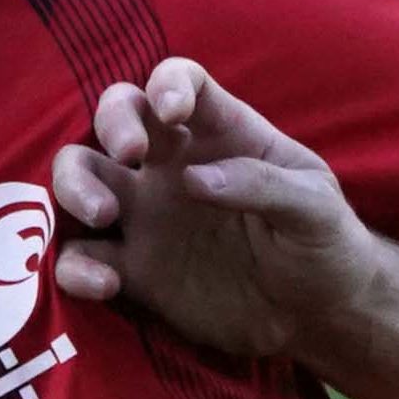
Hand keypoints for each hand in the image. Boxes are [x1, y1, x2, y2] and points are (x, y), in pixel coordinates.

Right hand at [49, 61, 381, 358]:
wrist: (317, 316)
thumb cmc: (323, 243)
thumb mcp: (313, 207)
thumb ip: (262, 185)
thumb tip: (195, 179)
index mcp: (221, 133)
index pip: (182, 82)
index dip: (168, 83)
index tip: (172, 112)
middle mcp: (173, 164)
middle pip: (117, 115)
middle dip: (112, 123)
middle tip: (129, 155)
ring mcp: (147, 215)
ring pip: (81, 175)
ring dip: (74, 184)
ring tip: (102, 214)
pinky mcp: (133, 269)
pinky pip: (81, 256)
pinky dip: (75, 266)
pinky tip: (104, 283)